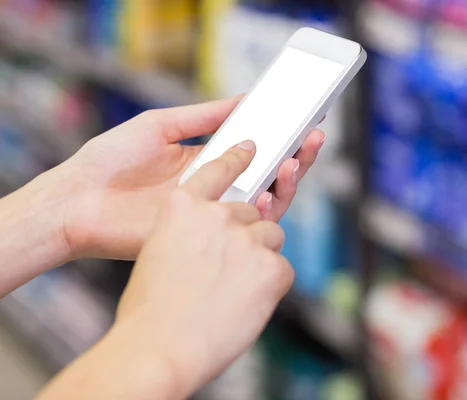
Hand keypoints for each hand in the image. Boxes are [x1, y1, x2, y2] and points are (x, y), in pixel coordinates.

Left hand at [59, 96, 324, 259]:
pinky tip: (269, 193)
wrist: (77, 201)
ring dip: (287, 183)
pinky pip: (244, 229)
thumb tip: (245, 98)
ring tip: (296, 161)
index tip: (304, 121)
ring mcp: (213, 214)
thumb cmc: (110, 160)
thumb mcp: (160, 125)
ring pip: (264, 203)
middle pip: (268, 176)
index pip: (256, 150)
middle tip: (312, 139)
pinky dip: (264, 212)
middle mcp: (217, 188)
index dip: (282, 137)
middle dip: (296, 158)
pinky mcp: (205, 238)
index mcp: (207, 161)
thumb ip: (203, 116)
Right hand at [115, 141, 292, 396]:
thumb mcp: (158, 252)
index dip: (239, 159)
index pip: (220, 168)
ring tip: (232, 290)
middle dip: (247, 234)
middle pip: (252, 211)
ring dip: (260, 258)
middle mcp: (216, 213)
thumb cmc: (150, 308)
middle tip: (228, 267)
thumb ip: (190, 232)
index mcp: (182, 205)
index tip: (253, 148)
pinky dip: (269, 286)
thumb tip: (216, 236)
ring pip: (271, 236)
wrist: (157, 348)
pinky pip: (281, 268)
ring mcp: (246, 237)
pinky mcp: (271, 265)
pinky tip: (244, 304)